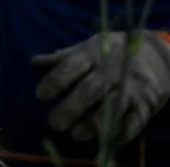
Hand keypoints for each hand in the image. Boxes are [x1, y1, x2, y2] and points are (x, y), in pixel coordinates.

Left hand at [32, 31, 169, 142]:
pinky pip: (134, 121)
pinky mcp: (146, 104)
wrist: (155, 55)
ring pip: (112, 107)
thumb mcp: (86, 49)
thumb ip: (61, 58)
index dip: (55, 81)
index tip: (40, 96)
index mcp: (92, 54)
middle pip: (89, 90)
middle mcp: (111, 71)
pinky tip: (106, 139)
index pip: (70, 66)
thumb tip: (33, 64)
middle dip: (70, 108)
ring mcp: (130, 87)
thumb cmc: (110, 54)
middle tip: (54, 123)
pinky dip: (121, 132)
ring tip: (75, 135)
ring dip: (93, 124)